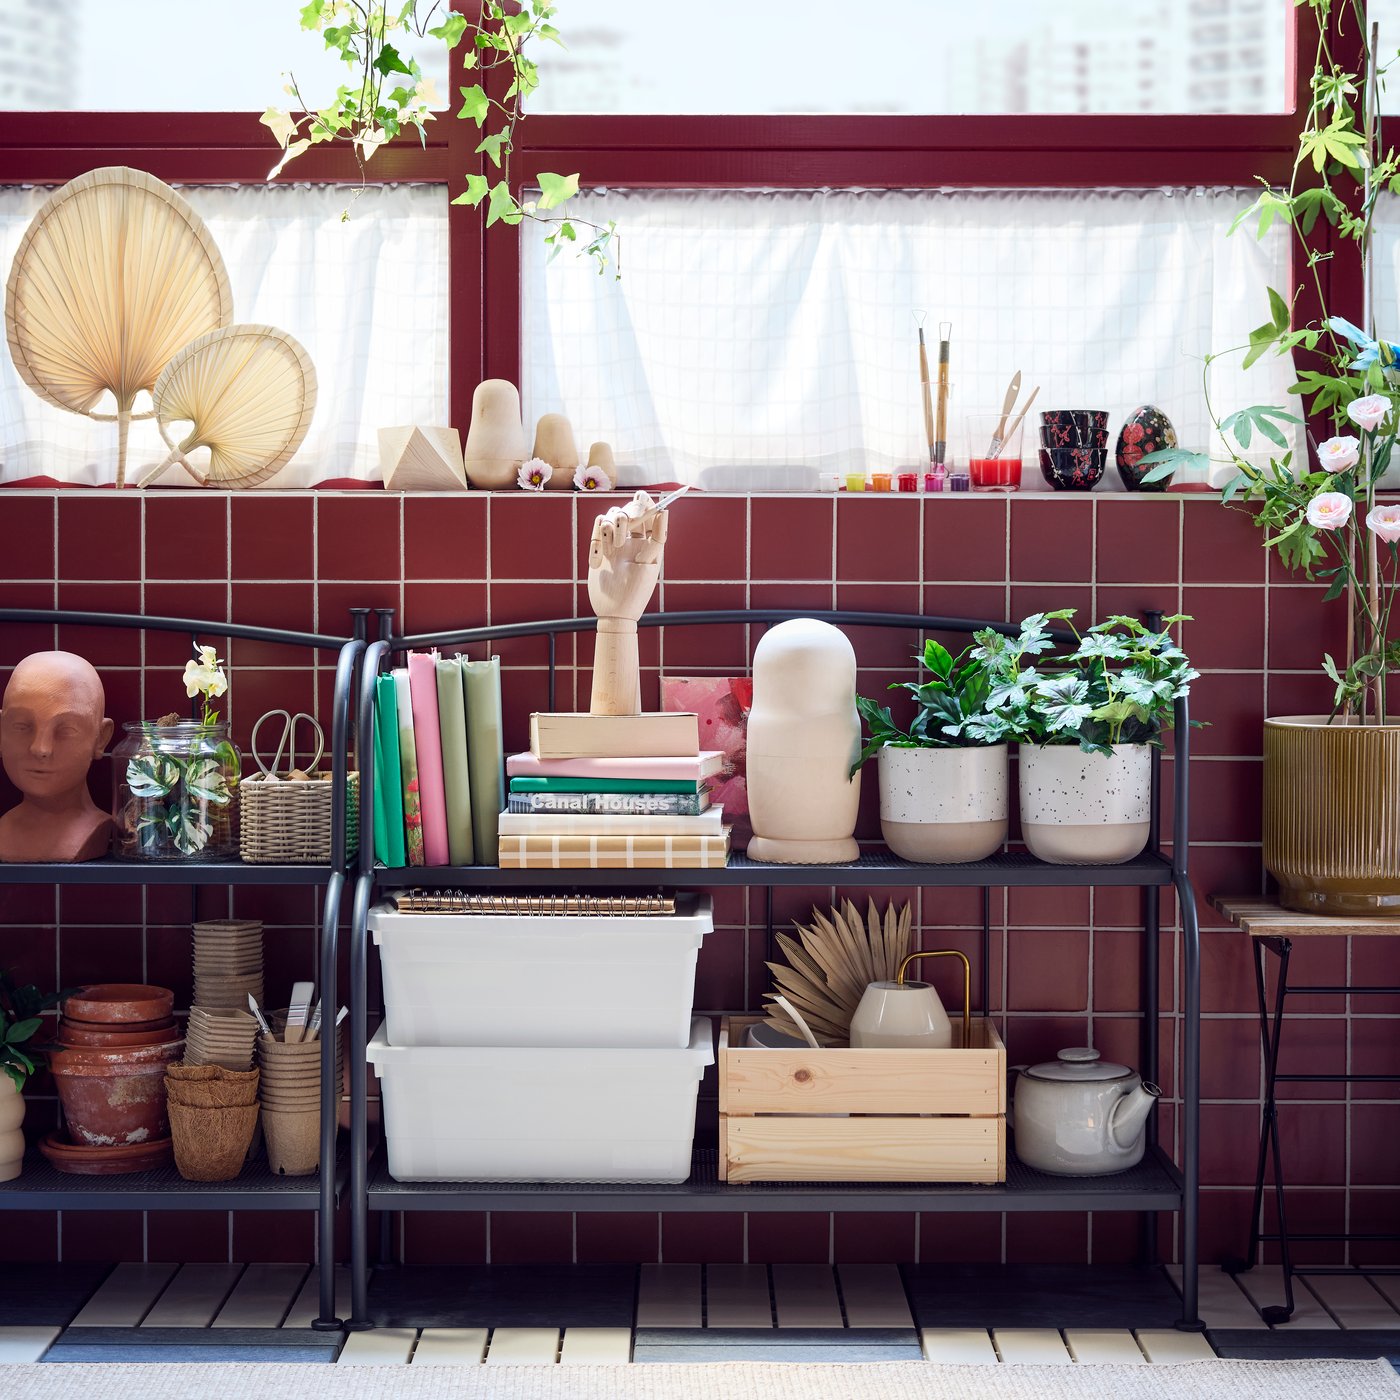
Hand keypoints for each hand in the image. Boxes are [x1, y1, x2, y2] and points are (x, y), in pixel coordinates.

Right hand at [587, 491, 667, 623]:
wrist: (614, 611)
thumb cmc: (637, 591)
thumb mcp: (650, 563)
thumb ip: (658, 536)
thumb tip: (665, 511)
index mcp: (648, 543)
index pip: (648, 515)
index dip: (646, 502)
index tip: (643, 495)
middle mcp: (632, 540)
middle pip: (629, 511)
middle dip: (629, 511)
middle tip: (630, 520)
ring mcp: (613, 543)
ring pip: (611, 516)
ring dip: (614, 525)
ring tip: (615, 545)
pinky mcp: (598, 548)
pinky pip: (597, 528)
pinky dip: (598, 535)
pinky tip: (600, 554)